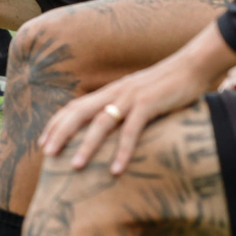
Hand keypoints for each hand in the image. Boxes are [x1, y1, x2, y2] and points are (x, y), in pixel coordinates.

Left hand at [39, 23, 235, 175]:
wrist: (192, 66)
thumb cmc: (167, 85)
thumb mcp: (139, 95)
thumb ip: (125, 108)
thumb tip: (113, 127)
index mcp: (111, 91)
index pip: (75, 106)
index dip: (57, 123)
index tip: (44, 142)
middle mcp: (116, 92)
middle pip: (79, 112)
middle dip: (61, 133)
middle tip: (47, 155)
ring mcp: (131, 97)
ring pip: (101, 123)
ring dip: (86, 146)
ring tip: (75, 167)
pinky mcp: (149, 103)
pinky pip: (132, 130)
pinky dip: (123, 150)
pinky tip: (116, 169)